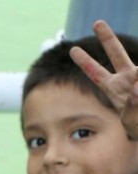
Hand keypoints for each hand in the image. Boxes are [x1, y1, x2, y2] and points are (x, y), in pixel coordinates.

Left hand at [70, 20, 137, 134]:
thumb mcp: (131, 121)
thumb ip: (132, 107)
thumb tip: (137, 89)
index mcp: (113, 88)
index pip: (96, 72)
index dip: (85, 61)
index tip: (72, 50)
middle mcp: (126, 78)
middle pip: (116, 53)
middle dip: (107, 38)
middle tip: (97, 23)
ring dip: (137, 76)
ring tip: (134, 93)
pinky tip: (137, 92)